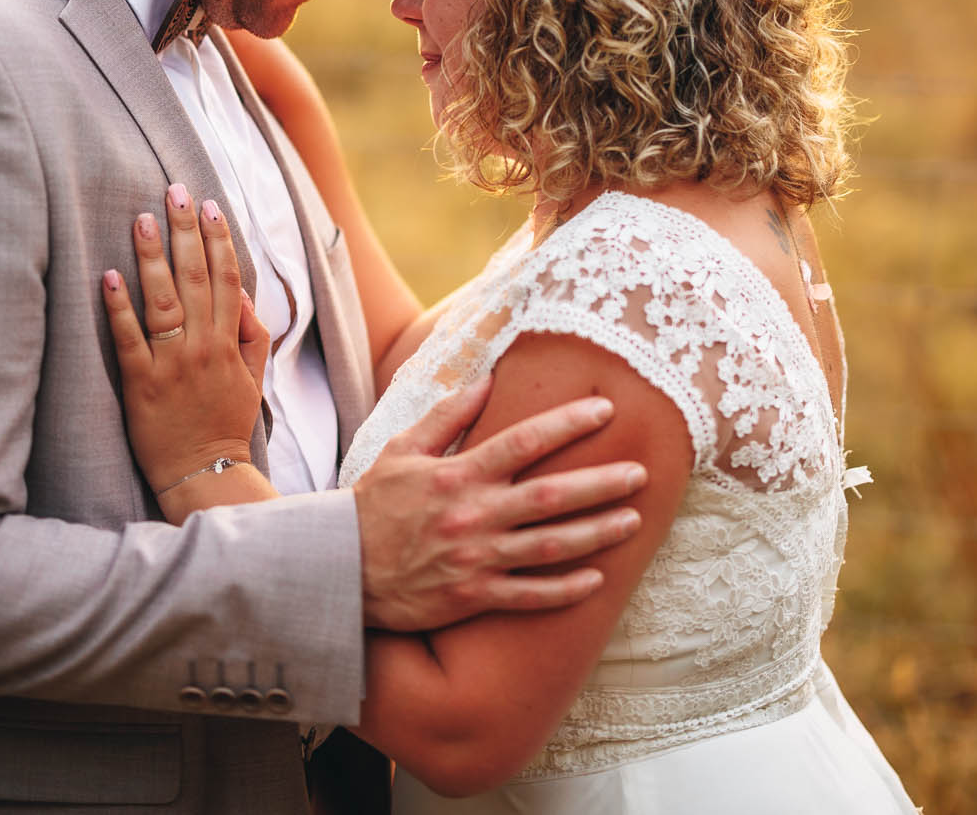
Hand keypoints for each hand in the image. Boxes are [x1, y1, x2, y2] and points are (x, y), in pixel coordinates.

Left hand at [101, 183, 268, 494]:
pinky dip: (119, 307)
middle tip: (174, 190)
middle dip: (185, 231)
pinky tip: (109, 275)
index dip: (219, 239)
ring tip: (140, 218)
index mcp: (230, 343)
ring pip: (163, 301)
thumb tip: (243, 292)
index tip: (210, 205)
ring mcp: (171, 364)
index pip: (227, 279)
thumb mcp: (253, 380)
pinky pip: (129, 338)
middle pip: (196, 278)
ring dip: (152, 257)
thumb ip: (253, 335)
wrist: (204, 474)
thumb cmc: (225, 423)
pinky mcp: (140, 383)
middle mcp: (202, 348)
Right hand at [352, 380, 648, 630]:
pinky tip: (597, 580)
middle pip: (551, 497)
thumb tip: (485, 379)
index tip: (605, 410)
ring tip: (633, 521)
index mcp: (459, 475)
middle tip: (640, 473)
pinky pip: (528, 595)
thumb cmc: (371, 505)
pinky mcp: (473, 597)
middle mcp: (474, 516)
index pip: (524, 442)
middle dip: (601, 484)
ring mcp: (476, 559)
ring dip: (596, 534)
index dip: (569, 424)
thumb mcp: (401, 449)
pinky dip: (564, 590)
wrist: (336, 569)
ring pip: (550, 547)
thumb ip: (447, 416)